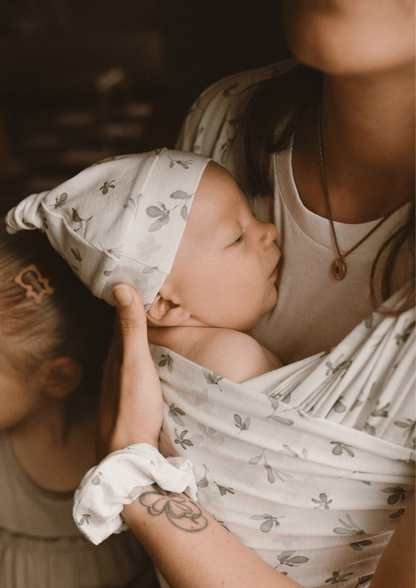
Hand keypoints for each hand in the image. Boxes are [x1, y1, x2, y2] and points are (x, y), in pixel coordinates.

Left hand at [96, 284, 162, 459]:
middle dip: (133, 310)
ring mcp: (121, 381)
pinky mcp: (130, 395)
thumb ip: (131, 328)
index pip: (119, 316)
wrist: (127, 454)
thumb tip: (120, 286)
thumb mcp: (135, 363)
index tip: (138, 273)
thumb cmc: (132, 406)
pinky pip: (136, 364)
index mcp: (114, 352)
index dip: (128, 295)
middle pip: (123, 331)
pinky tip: (151, 353)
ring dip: (137, 331)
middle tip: (148, 287)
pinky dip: (142, 350)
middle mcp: (114, 364)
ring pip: (128, 348)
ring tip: (152, 314)